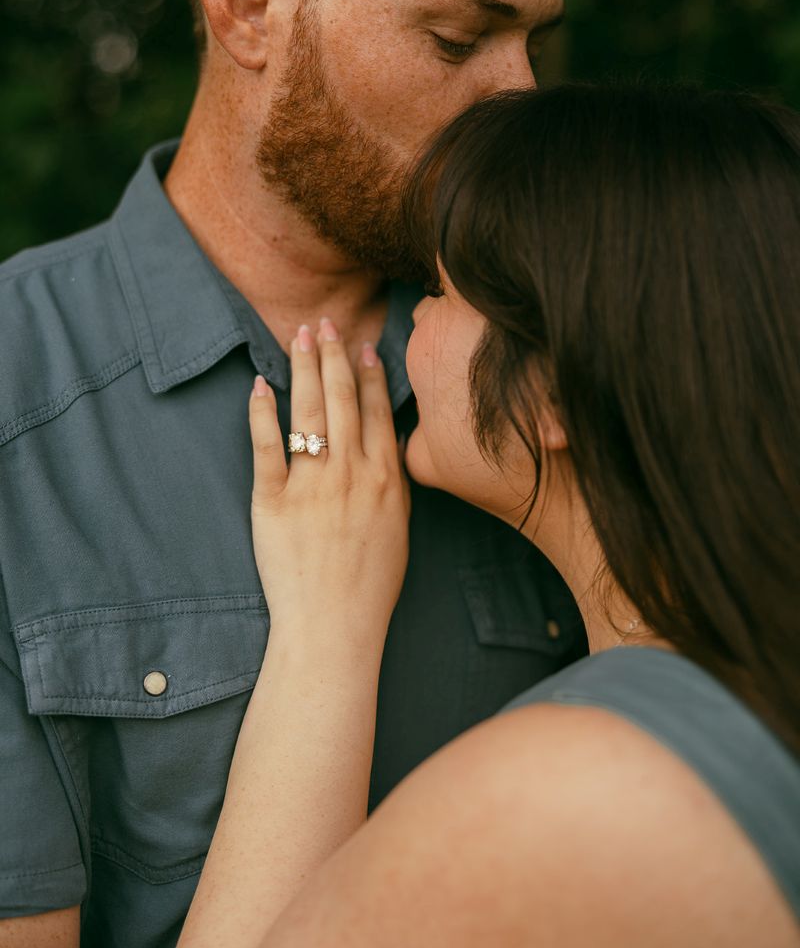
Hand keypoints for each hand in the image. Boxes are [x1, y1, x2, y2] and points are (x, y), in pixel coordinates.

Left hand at [248, 318, 410, 653]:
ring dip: (304, 368)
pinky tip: (260, 385)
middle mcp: (351, 473)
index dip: (368, 372)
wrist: (334, 626)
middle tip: (325, 322)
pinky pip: (267, 445)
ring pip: (309, 410)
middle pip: (342, 398)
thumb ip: (394, 479)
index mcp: (385, 478)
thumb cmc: (371, 584)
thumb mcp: (400, 526)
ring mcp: (312, 484)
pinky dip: (262, 412)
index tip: (361, 343)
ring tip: (299, 337)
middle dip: (333, 355)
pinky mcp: (273, 500)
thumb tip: (388, 437)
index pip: (376, 410)